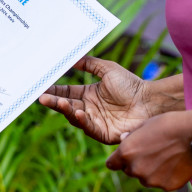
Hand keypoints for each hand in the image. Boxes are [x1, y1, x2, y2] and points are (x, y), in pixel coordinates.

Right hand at [39, 56, 154, 143]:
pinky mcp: (103, 133)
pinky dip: (82, 121)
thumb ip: (89, 64)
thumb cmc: (131, 84)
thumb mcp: (108, 69)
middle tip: (42, 97)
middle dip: (53, 102)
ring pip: (74, 117)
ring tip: (59, 102)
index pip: (67, 92)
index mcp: (89, 95)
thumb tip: (72, 58)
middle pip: (66, 106)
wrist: (150, 100)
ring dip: (65, 110)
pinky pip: (89, 128)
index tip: (41, 86)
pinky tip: (79, 112)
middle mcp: (90, 109)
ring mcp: (96, 121)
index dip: (54, 90)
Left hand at [106, 110, 191, 190]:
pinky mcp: (167, 186)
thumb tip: (123, 139)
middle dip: (136, 164)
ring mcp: (151, 180)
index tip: (123, 158)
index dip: (117, 160)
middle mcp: (136, 169)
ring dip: (151, 172)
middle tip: (152, 152)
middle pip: (130, 171)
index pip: (112, 164)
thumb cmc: (169, 125)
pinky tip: (175, 164)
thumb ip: (132, 136)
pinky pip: (162, 183)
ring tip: (166, 156)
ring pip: (146, 178)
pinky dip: (166, 176)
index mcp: (126, 153)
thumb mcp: (146, 124)